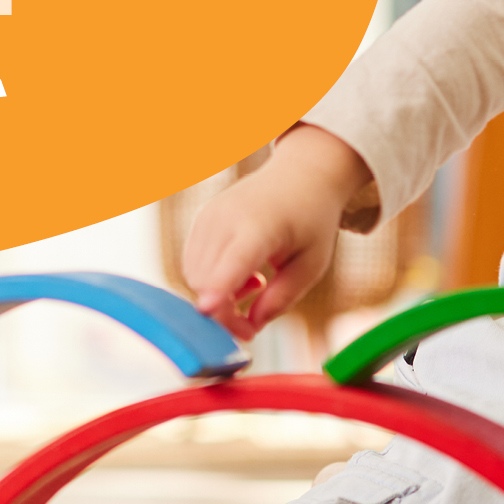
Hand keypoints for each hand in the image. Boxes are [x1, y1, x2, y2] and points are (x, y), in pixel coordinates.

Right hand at [181, 125, 371, 338]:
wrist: (301, 175)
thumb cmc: (311, 221)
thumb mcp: (311, 265)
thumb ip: (282, 298)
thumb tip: (250, 327)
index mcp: (261, 226)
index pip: (232, 262)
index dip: (218, 289)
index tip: (208, 311)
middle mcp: (227, 217)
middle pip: (206, 280)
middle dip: (223, 314)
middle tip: (251, 324)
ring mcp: (209, 216)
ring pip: (193, 275)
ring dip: (217, 296)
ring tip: (256, 283)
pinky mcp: (201, 219)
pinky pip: (192, 264)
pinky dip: (211, 280)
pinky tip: (242, 271)